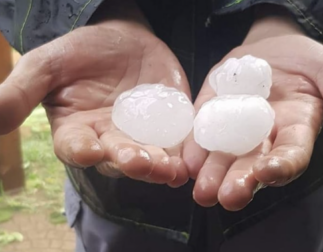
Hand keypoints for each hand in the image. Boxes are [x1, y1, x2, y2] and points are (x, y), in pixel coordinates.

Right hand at [0, 1, 190, 187]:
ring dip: (158, 166)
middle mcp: (108, 139)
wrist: (123, 39)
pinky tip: (187, 162)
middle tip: (141, 162)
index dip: (82, 151)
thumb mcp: (48, 65)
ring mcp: (140, 135)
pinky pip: (175, 145)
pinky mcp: (167, 127)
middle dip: (129, 162)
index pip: (75, 148)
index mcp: (77, 130)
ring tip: (168, 170)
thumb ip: (22, 92)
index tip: (91, 150)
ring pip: (148, 158)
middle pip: (117, 158)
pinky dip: (181, 155)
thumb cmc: (81, 52)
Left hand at [183, 7, 322, 210]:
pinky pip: (201, 137)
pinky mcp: (211, 117)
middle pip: (253, 166)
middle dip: (242, 182)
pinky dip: (193, 150)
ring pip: (224, 158)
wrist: (271, 49)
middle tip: (226, 198)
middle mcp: (265, 140)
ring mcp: (235, 130)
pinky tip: (183, 162)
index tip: (270, 174)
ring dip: (212, 175)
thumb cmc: (307, 62)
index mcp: (297, 132)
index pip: (292, 155)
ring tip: (201, 190)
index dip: (283, 166)